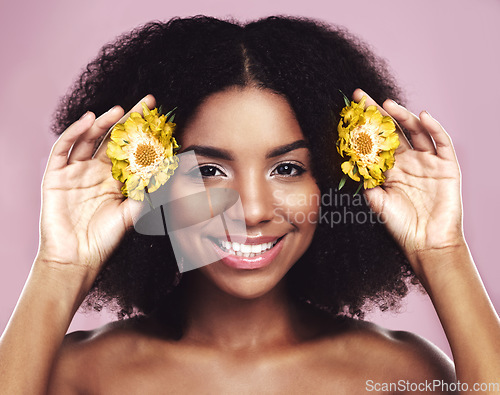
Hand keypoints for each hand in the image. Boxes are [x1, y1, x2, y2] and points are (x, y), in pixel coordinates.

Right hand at [36, 95, 155, 286]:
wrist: (77, 258)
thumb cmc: (105, 239)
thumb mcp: (132, 214)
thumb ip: (147, 194)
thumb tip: (169, 172)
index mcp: (115, 179)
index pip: (130, 150)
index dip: (143, 134)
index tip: (159, 118)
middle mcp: (96, 172)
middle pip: (112, 139)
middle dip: (128, 120)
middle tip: (145, 103)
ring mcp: (75, 172)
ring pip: (89, 139)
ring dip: (103, 123)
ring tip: (119, 111)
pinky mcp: (56, 176)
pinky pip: (63, 149)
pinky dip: (74, 133)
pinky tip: (88, 121)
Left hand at [353, 89, 464, 275]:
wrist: (426, 243)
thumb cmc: (401, 225)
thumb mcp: (376, 201)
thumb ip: (365, 182)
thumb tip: (348, 164)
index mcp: (390, 168)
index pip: (376, 141)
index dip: (365, 126)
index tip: (350, 110)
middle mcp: (408, 161)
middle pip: (393, 130)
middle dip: (378, 113)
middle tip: (363, 97)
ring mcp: (428, 162)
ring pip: (416, 131)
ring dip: (403, 116)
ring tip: (388, 104)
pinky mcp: (446, 166)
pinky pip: (441, 143)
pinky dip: (433, 128)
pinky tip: (422, 116)